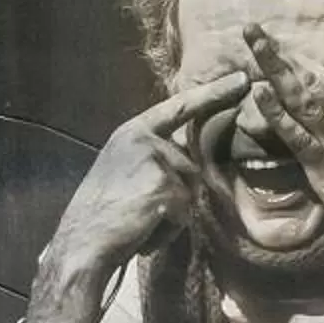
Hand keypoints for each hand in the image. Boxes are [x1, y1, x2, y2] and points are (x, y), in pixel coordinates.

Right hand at [24, 72, 247, 322]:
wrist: (81, 243)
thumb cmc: (102, 215)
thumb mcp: (124, 171)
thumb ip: (154, 159)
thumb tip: (191, 168)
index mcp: (134, 131)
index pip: (181, 107)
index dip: (214, 94)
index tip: (242, 79)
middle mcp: (145, 138)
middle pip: (191, 168)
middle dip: (174, 198)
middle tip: (137, 212)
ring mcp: (155, 160)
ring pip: (190, 193)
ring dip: (171, 216)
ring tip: (138, 220)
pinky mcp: (164, 186)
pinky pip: (184, 214)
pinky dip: (167, 231)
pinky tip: (141, 230)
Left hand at [241, 25, 323, 286]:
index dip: (299, 59)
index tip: (276, 42)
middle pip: (308, 81)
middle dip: (279, 55)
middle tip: (251, 31)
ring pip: (300, 100)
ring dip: (274, 71)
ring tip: (252, 48)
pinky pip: (297, 138)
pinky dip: (278, 115)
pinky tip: (260, 93)